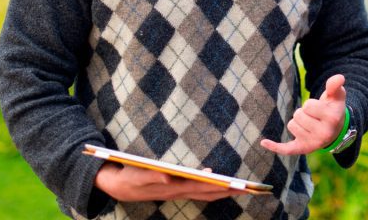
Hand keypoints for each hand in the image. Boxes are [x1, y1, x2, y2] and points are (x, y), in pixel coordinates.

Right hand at [93, 162, 242, 202]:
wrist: (119, 187)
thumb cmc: (130, 177)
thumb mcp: (139, 175)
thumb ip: (154, 176)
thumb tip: (168, 176)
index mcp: (172, 187)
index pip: (201, 188)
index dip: (218, 187)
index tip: (234, 185)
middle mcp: (178, 192)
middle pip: (207, 192)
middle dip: (228, 191)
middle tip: (248, 189)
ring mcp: (177, 192)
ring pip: (204, 193)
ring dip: (221, 191)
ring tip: (238, 188)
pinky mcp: (175, 190)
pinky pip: (196, 191)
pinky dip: (208, 187)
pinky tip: (213, 178)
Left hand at [260, 74, 346, 155]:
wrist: (336, 130)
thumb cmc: (333, 108)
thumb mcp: (336, 96)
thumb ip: (335, 85)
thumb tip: (339, 77)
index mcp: (332, 119)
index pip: (308, 105)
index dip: (310, 104)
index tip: (319, 108)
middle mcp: (324, 134)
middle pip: (298, 115)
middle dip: (304, 112)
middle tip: (314, 117)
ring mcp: (313, 143)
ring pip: (292, 125)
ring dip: (298, 122)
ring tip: (310, 124)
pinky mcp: (303, 149)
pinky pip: (286, 148)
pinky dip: (275, 146)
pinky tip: (263, 142)